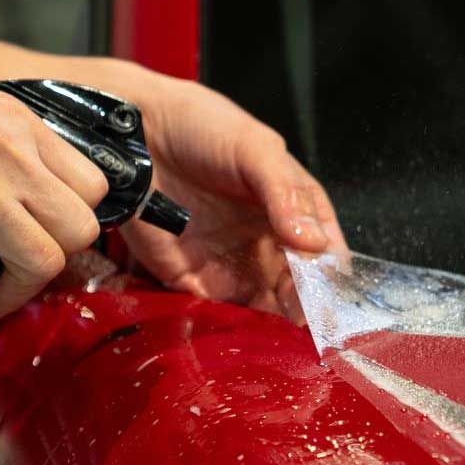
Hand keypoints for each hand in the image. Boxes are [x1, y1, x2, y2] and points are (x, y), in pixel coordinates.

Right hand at [0, 55, 108, 359]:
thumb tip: (27, 195)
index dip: (73, 223)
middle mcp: (4, 151)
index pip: (91, 185)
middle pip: (82, 227)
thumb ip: (1, 147)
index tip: (47, 241)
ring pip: (44, 260)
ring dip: (17, 294)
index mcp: (16, 124)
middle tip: (18, 273)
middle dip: (56, 261)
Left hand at [80, 60, 344, 317]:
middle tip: (301, 321)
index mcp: (294, 210)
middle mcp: (268, 244)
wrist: (135, 133)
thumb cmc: (202, 127)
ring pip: (264, 311)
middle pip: (297, 290)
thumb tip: (314, 244)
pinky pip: (219, 315)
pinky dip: (231, 330)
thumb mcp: (255, 149)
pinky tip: (239, 336)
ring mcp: (232, 265)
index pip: (325, 253)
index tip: (328, 297)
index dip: (329, 277)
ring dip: (272, 328)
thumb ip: (286, 194)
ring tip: (276, 337)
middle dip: (303, 309)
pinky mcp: (193, 281)